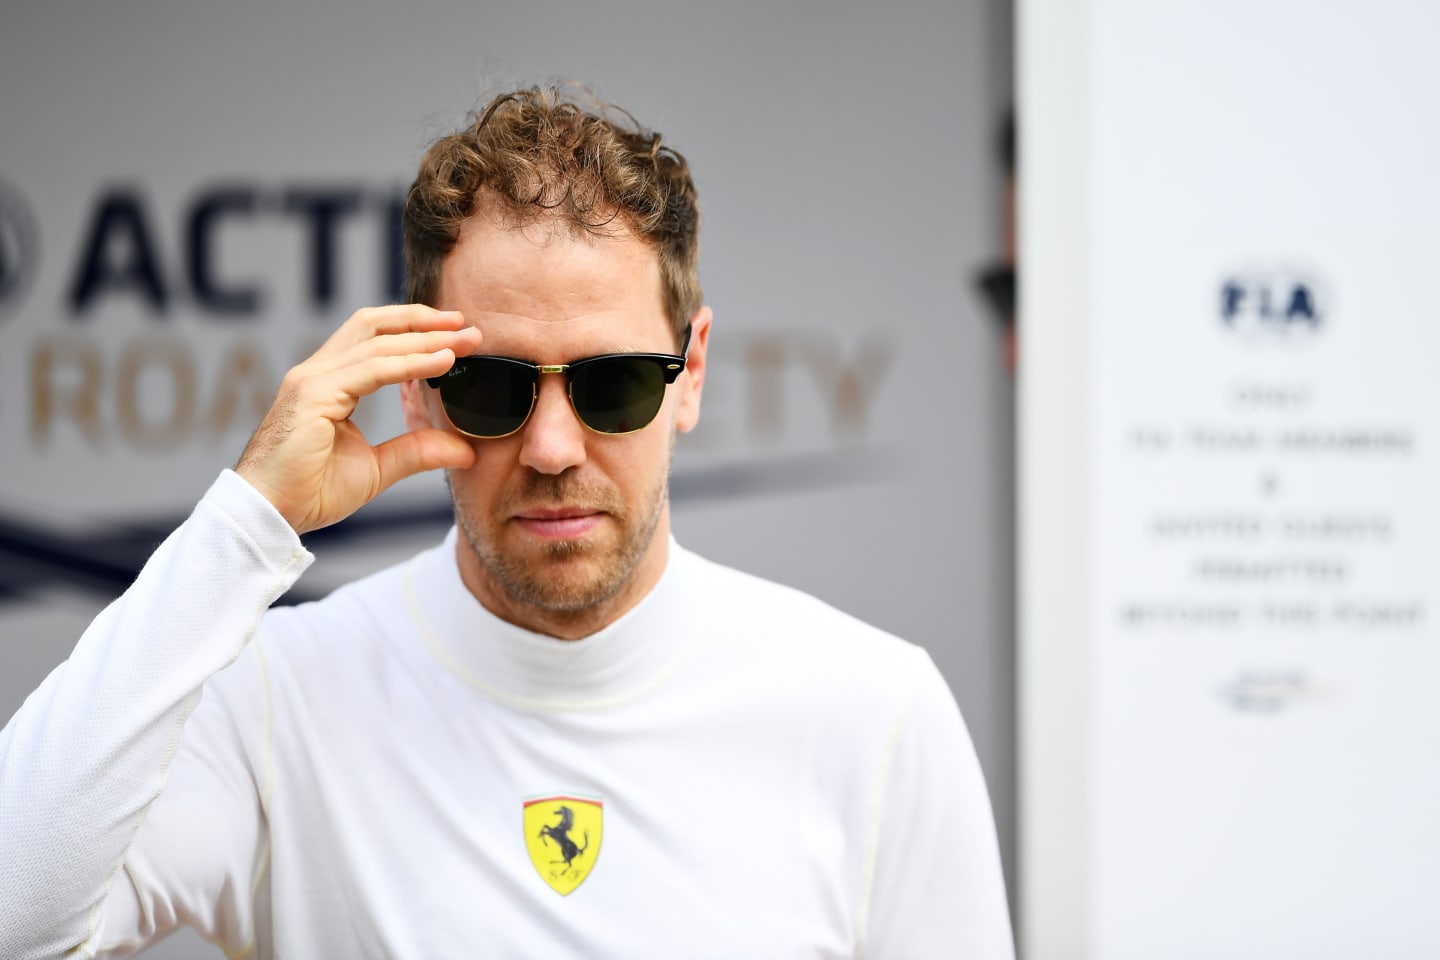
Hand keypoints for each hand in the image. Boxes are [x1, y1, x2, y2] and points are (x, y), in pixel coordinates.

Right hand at [235, 305, 481, 533]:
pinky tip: (442, 362)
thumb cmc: (310, 492)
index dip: (414, 329)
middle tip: (466, 326)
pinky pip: (371, 370)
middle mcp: (317, 372)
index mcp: (328, 382)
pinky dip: (411, 363)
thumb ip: (416, 452)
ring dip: (425, 339)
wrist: (269, 515)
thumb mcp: (377, 469)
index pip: (373, 338)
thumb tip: (464, 451)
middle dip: (422, 321)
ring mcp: (312, 380)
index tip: (456, 332)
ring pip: (376, 343)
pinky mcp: (313, 395)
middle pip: (373, 325)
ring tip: (463, 340)